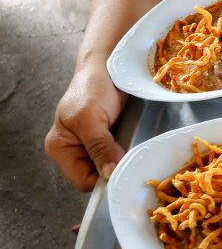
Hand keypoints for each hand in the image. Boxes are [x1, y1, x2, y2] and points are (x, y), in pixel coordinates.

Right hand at [45, 67, 126, 190]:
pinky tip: (133, 142)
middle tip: (130, 154)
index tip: (122, 167)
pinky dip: (127, 152)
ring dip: (123, 160)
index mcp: (60, 149)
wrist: (106, 68)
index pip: (82, 181)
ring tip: (132, 145)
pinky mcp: (107, 141)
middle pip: (98, 176)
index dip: (103, 178)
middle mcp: (74, 151)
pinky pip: (119, 156)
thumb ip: (99, 147)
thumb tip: (109, 174)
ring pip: (111, 167)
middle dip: (114, 168)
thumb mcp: (91, 118)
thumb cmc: (92, 88)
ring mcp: (91, 147)